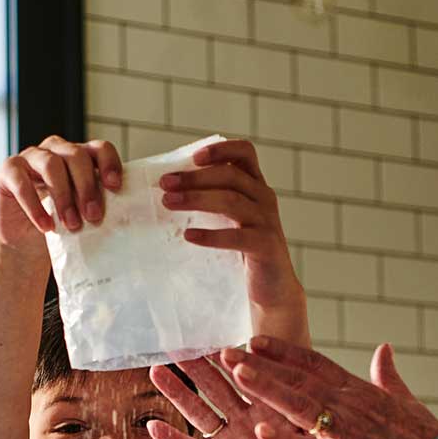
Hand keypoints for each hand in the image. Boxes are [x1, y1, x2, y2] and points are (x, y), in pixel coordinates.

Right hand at [0, 135, 124, 258]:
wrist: (23, 240)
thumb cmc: (58, 223)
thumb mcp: (82, 212)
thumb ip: (98, 205)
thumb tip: (127, 216)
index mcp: (79, 157)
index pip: (99, 148)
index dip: (109, 163)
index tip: (115, 187)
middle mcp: (55, 150)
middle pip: (75, 155)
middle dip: (87, 186)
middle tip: (94, 216)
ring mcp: (30, 157)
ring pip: (51, 165)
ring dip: (64, 196)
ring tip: (72, 224)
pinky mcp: (8, 171)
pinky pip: (22, 182)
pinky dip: (35, 206)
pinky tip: (46, 226)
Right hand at [149, 348, 344, 438]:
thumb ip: (306, 416)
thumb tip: (310, 388)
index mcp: (270, 410)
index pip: (248, 379)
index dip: (233, 361)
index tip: (216, 339)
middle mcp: (245, 421)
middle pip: (217, 388)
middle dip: (198, 366)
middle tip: (177, 344)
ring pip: (199, 413)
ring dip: (178, 393)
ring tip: (157, 370)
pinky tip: (153, 426)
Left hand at [159, 139, 304, 337]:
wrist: (273, 288)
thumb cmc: (244, 252)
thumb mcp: (231, 220)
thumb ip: (213, 200)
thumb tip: (168, 189)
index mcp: (256, 187)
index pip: (245, 153)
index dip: (221, 149)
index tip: (193, 157)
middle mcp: (264, 199)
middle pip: (230, 175)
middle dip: (194, 177)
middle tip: (164, 184)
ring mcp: (267, 222)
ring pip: (231, 201)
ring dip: (196, 199)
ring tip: (168, 203)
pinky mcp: (266, 247)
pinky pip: (236, 236)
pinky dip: (211, 235)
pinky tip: (189, 236)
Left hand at [220, 338, 437, 438]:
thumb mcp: (404, 401)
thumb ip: (387, 374)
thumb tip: (383, 349)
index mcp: (359, 390)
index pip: (314, 363)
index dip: (282, 351)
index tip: (253, 340)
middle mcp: (349, 405)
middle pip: (298, 379)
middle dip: (261, 365)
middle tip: (226, 352)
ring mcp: (347, 433)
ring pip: (300, 406)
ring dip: (268, 389)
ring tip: (237, 375)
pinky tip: (261, 431)